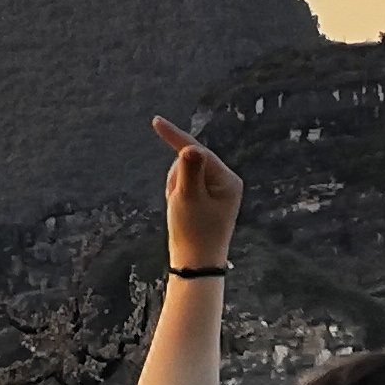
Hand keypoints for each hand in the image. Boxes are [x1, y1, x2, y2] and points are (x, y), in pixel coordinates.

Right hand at [152, 115, 239, 271]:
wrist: (196, 264)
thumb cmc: (192, 232)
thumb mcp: (187, 199)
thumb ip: (188, 171)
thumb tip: (190, 148)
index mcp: (227, 180)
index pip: (198, 152)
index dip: (175, 137)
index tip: (156, 121)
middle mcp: (227, 181)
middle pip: (190, 162)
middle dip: (176, 179)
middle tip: (177, 204)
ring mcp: (218, 189)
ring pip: (184, 172)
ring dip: (175, 187)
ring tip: (180, 211)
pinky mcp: (209, 197)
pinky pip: (185, 184)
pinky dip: (177, 194)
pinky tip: (181, 211)